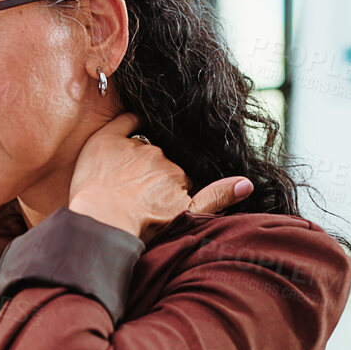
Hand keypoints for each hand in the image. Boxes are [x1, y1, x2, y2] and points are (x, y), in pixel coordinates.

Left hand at [65, 113, 255, 240]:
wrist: (103, 222)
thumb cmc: (141, 228)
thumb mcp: (185, 217)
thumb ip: (216, 199)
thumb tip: (247, 184)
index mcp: (180, 175)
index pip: (178, 178)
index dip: (169, 192)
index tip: (157, 206)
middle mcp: (161, 157)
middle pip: (161, 162)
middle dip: (153, 176)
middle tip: (137, 197)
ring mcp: (134, 147)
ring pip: (143, 146)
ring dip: (137, 158)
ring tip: (123, 180)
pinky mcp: (108, 139)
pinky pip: (125, 121)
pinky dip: (130, 121)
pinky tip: (129, 129)